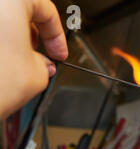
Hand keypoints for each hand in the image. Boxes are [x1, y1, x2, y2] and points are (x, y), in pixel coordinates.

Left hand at [0, 0, 67, 118]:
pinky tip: (2, 66)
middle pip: (19, 11)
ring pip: (2, 23)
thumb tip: (41, 64)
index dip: (58, 36)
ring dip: (12, 41)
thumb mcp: (38, 74)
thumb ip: (45, 64)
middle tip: (40, 58)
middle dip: (33, 37)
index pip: (46, 9)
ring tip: (19, 65)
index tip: (59, 52)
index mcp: (12, 0)